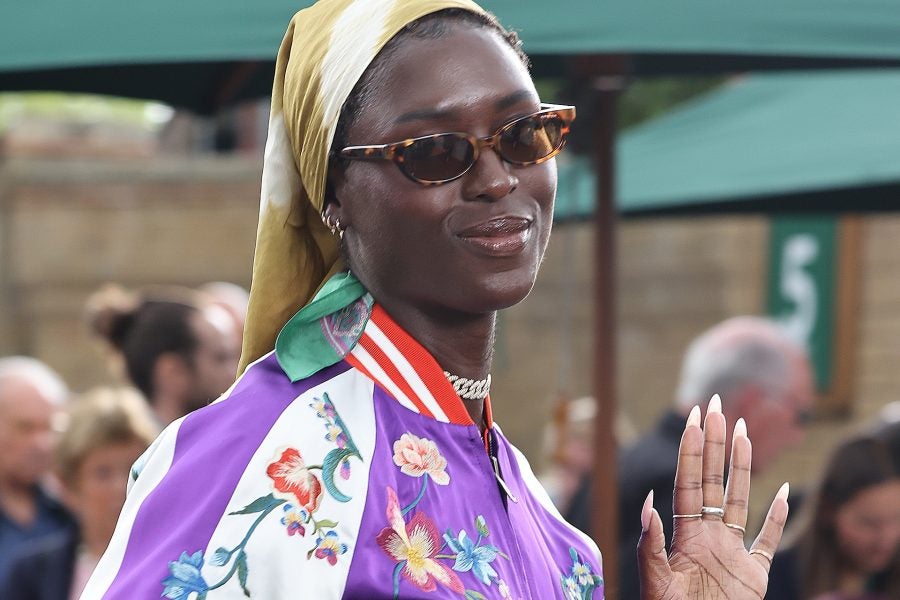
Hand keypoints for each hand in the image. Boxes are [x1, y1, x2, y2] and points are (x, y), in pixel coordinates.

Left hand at [637, 395, 789, 598]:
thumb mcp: (656, 583)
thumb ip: (651, 545)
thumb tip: (648, 502)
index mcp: (685, 535)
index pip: (688, 481)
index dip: (691, 449)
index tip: (694, 417)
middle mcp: (708, 535)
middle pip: (712, 479)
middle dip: (714, 443)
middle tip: (718, 406)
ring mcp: (732, 552)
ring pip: (739, 500)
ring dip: (741, 467)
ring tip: (742, 432)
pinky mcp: (754, 575)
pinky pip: (767, 540)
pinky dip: (777, 518)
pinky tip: (782, 492)